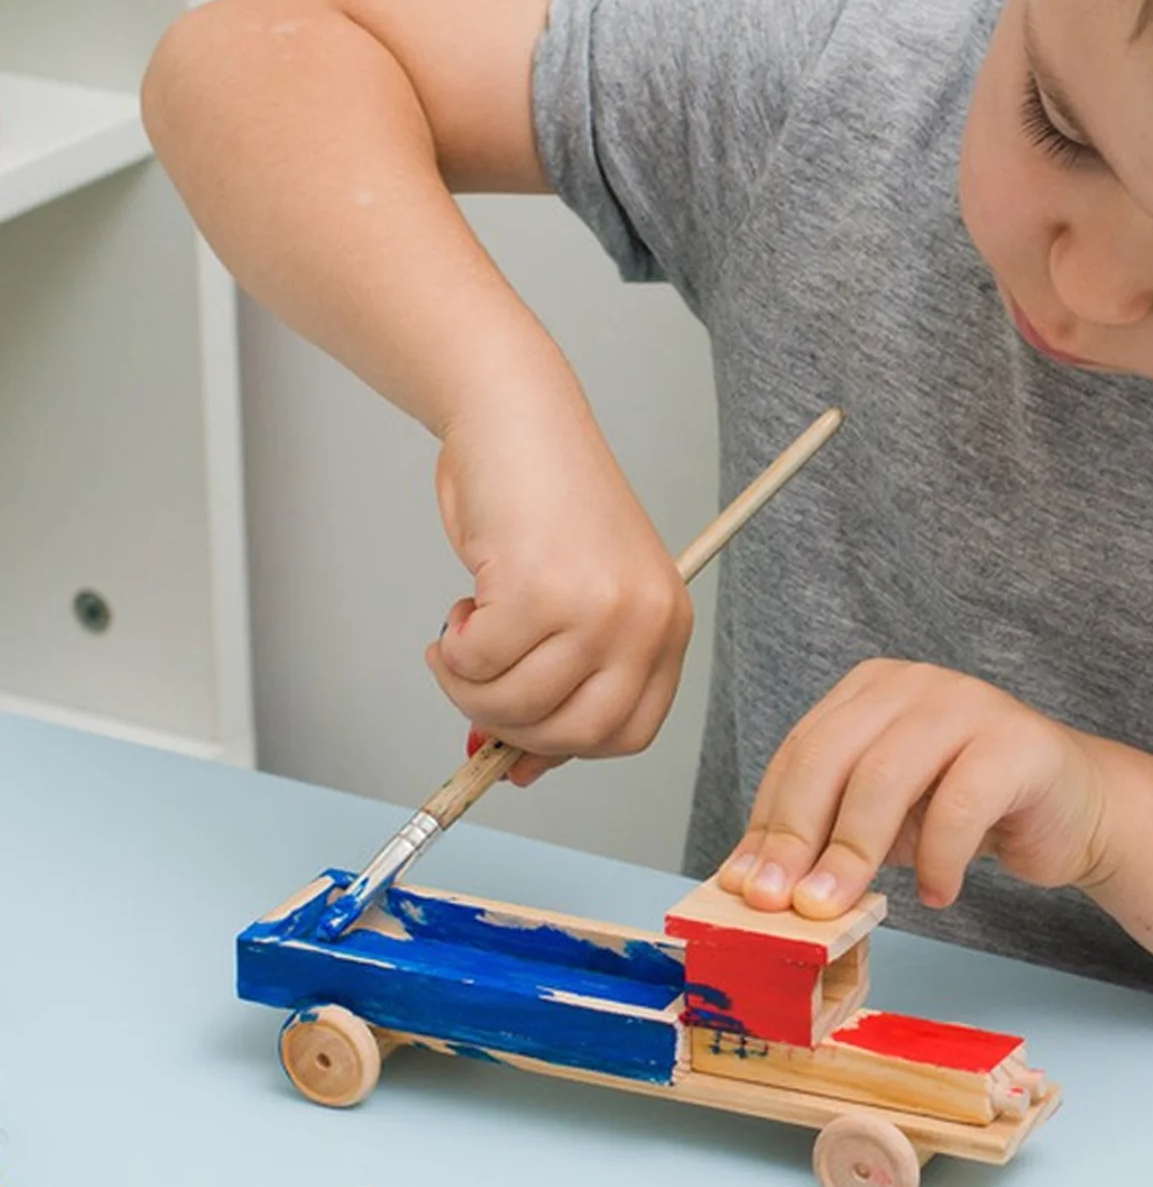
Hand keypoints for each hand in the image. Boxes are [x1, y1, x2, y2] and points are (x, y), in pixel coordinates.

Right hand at [424, 403, 692, 784]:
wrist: (517, 416)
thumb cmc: (542, 504)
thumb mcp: (575, 602)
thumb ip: (563, 683)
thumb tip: (520, 770)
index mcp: (666, 625)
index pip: (630, 733)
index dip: (568, 749)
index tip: (523, 745)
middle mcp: (644, 621)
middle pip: (576, 736)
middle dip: (512, 729)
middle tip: (477, 690)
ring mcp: (596, 608)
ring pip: (518, 707)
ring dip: (469, 689)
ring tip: (461, 642)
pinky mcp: (538, 591)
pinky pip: (478, 666)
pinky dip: (452, 653)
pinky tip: (458, 614)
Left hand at [718, 660, 1110, 918]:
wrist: (1072, 809)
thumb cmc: (966, 812)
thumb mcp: (881, 822)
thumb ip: (825, 838)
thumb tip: (755, 888)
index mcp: (867, 690)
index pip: (798, 754)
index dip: (767, 823)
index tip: (745, 887)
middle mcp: (912, 684)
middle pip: (830, 757)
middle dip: (798, 837)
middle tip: (783, 904)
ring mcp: (967, 704)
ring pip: (885, 777)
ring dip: (853, 853)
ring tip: (838, 908)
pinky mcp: (1018, 743)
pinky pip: (959, 806)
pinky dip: (937, 859)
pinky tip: (935, 892)